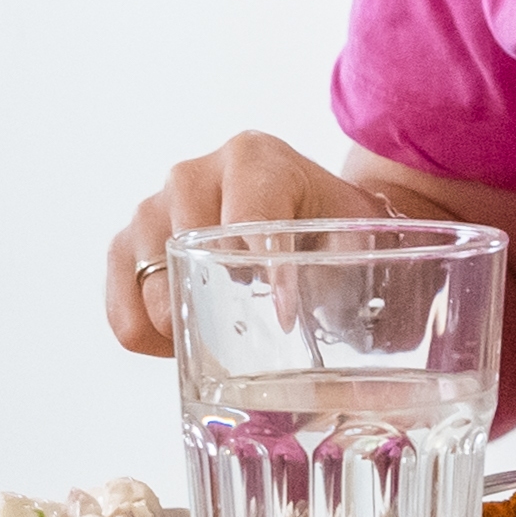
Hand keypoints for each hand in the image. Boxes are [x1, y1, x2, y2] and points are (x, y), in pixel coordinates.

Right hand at [106, 133, 395, 354]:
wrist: (309, 218)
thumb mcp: (361, 234)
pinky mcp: (127, 248)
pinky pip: (123, 313)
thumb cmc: (335, 228)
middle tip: (260, 336)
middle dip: (221, 309)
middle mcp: (193, 174)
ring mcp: (151, 209)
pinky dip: (156, 342)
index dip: (266, 272)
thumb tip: (392, 357)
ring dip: (188, 329)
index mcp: (255, 159)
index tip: (286, 315)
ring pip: (150, 289)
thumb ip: (371, 269)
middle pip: (186, 256)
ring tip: (230, 336)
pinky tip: (195, 339)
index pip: (247, 218)